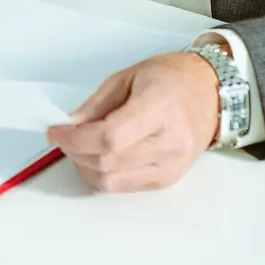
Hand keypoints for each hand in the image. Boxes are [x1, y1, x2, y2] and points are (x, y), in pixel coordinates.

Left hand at [47, 52, 220, 191]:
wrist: (209, 94)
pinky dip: (103, 174)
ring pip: (113, 180)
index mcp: (159, 108)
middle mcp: (170, 143)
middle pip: (108, 161)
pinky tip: (97, 156)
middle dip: (75, 151)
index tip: (56, 131)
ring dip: (85, 166)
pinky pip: (126, 187)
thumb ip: (96, 104)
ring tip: (78, 146)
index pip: (110, 137)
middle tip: (62, 136)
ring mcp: (172, 166)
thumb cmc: (170, 79)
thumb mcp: (126, 77)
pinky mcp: (169, 179)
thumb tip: (70, 125)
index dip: (76, 139)